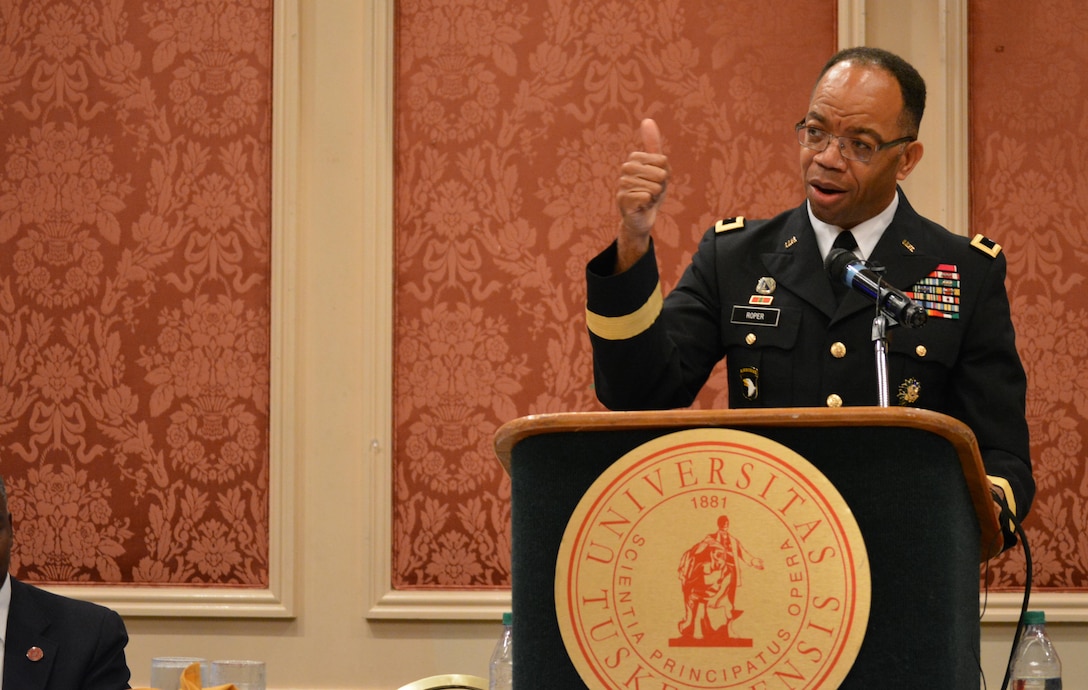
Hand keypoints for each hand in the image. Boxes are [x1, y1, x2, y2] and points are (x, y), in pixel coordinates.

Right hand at [615, 118, 669, 271]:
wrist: (643, 218)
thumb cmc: (652, 191)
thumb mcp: (659, 168)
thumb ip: (653, 145)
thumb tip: (647, 119)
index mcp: (634, 159)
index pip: (660, 160)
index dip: (664, 172)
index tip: (659, 179)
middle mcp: (625, 170)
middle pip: (657, 172)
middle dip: (661, 184)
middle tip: (655, 191)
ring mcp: (622, 185)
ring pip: (651, 186)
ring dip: (655, 195)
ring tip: (649, 199)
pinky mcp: (621, 200)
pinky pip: (643, 196)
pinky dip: (648, 202)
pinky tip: (643, 205)